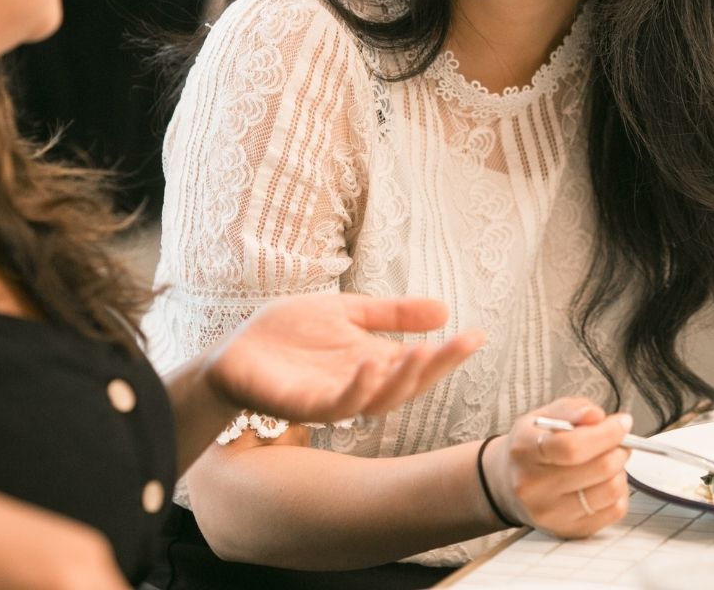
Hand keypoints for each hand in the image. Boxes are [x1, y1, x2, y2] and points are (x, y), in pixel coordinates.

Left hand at [205, 293, 483, 421]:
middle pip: (407, 384)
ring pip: (378, 400)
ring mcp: (333, 397)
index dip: (448, 352)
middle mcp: (359, 384)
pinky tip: (370, 364)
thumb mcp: (347, 311)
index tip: (477, 335)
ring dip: (402, 380)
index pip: (418, 361)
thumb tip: (445, 309)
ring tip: (422, 353)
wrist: (236, 349)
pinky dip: (356, 388)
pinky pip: (336, 405)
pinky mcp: (303, 405)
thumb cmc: (289, 334)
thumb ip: (391, 314)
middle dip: (436, 366)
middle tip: (462, 344)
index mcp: (372, 362)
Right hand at [483, 398, 630, 537]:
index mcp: (524, 450)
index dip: (605, 433)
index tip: (622, 422)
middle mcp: (533, 486)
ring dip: (620, 470)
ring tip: (609, 460)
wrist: (507, 482)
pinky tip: (605, 481)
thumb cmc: (530, 445)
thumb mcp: (541, 417)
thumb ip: (571, 410)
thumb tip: (596, 416)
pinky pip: (614, 511)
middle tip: (619, 441)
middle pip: (598, 468)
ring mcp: (551, 513)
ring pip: (611, 491)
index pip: (572, 446)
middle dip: (618, 449)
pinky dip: (619, 492)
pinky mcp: (569, 531)